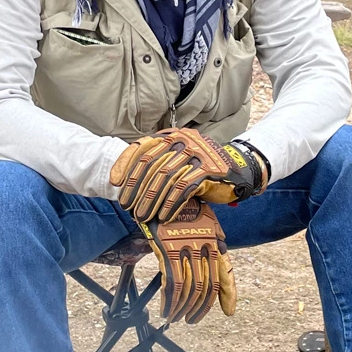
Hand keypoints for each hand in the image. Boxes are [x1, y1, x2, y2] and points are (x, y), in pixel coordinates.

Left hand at [109, 128, 266, 222]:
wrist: (236, 170)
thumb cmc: (201, 169)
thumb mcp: (177, 162)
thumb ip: (157, 165)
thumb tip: (126, 182)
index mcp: (171, 136)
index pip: (142, 148)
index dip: (125, 165)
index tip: (114, 182)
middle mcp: (182, 140)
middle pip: (151, 165)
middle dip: (136, 188)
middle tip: (127, 206)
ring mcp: (196, 153)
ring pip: (165, 178)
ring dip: (151, 200)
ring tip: (142, 216)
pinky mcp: (207, 168)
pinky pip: (183, 188)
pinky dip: (171, 204)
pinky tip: (164, 215)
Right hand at [138, 201, 236, 323]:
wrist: (160, 190)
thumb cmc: (181, 207)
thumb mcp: (203, 220)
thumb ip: (213, 238)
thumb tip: (221, 249)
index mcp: (214, 241)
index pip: (224, 273)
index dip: (228, 295)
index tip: (229, 312)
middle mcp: (203, 246)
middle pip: (206, 286)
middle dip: (199, 308)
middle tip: (190, 319)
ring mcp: (185, 247)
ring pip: (189, 287)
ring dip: (182, 308)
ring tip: (174, 317)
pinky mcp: (167, 248)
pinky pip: (172, 281)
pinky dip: (169, 300)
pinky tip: (165, 308)